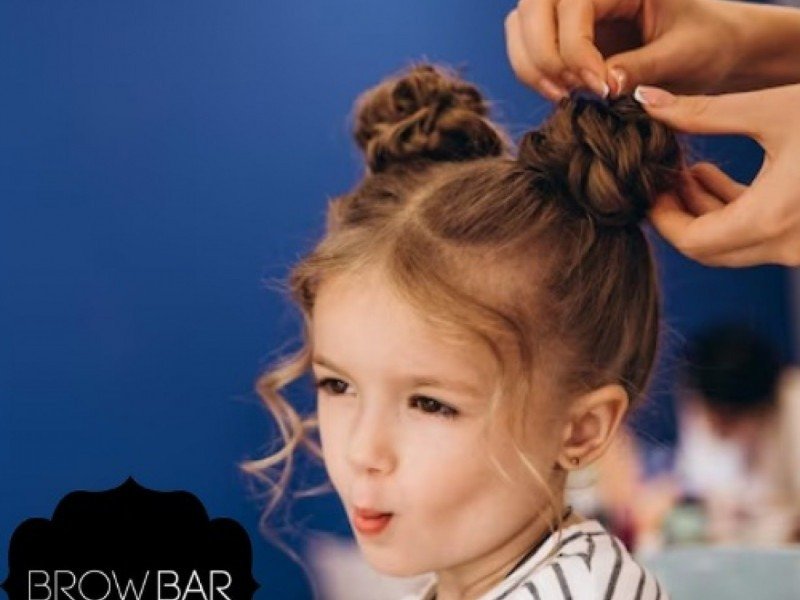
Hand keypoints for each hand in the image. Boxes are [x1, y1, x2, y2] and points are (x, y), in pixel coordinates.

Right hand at [504, 0, 739, 100]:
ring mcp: (571, 7)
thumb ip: (642, 68)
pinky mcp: (561, 30)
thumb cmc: (707, 43)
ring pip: (520, 25)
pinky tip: (563, 93)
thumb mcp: (683, 55)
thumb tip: (603, 86)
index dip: (575, 48)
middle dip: (543, 56)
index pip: (573, 3)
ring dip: (532, 65)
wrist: (712, 49)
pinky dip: (534, 72)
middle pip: (532, 7)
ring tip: (565, 96)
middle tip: (570, 94)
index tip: (599, 89)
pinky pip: (525, 45)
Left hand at [637, 83, 799, 266]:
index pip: (694, 243)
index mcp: (774, 219)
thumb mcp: (772, 109)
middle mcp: (789, 245)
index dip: (663, 218)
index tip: (648, 186)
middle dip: (678, 215)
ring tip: (685, 170)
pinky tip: (713, 175)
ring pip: (733, 244)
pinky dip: (732, 211)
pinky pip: (758, 235)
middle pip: (710, 249)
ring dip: (703, 211)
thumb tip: (647, 103)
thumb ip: (704, 113)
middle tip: (660, 178)